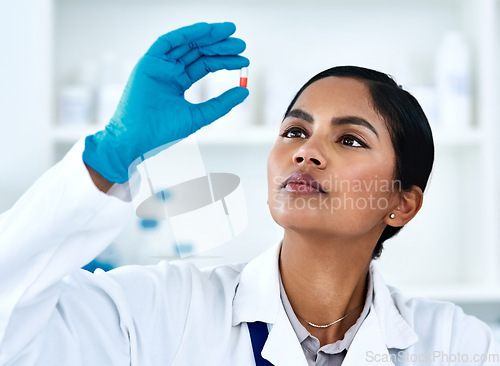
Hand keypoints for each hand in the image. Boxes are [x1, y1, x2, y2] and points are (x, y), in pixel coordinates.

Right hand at [83, 22, 248, 183]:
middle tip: (242, 45)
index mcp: (178, 82)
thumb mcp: (199, 115)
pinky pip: (169, 41)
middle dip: (220, 46)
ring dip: (208, 36)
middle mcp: (169, 70)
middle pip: (199, 52)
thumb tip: (245, 91)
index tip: (244, 60)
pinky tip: (207, 30)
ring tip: (230, 33)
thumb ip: (221, 104)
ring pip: (187, 44)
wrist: (138, 138)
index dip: (224, 60)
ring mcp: (159, 65)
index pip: (205, 65)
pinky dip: (187, 34)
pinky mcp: (148, 61)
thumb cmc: (163, 131)